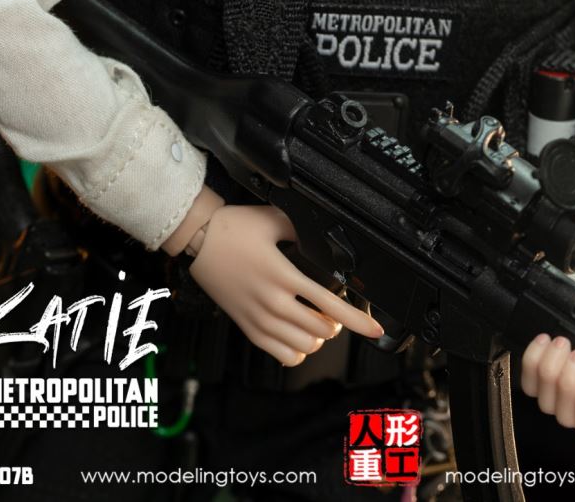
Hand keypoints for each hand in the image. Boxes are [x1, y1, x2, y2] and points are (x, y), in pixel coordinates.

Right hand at [188, 203, 383, 364]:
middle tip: (335, 309)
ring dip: (317, 337)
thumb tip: (325, 236)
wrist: (199, 241)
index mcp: (284, 275)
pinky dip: (297, 351)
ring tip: (317, 320)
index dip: (358, 321)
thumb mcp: (273, 219)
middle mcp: (273, 303)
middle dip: (336, 323)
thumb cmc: (233, 229)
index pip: (330, 305)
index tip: (375, 328)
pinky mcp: (248, 329)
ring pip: (303, 346)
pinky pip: (282, 355)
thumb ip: (302, 229)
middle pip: (320, 330)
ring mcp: (259, 320)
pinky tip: (299, 335)